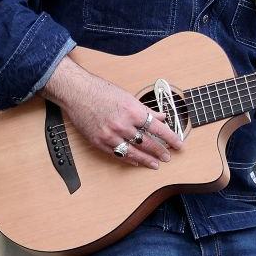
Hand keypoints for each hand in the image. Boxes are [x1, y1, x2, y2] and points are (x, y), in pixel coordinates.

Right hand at [42, 56, 183, 169]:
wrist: (77, 92)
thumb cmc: (101, 91)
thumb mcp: (127, 97)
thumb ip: (145, 109)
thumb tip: (161, 117)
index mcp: (132, 111)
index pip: (158, 128)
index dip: (170, 138)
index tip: (178, 144)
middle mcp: (123, 124)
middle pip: (147, 142)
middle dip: (160, 151)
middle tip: (168, 157)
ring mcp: (111, 135)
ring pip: (133, 152)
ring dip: (146, 159)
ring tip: (156, 164)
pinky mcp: (99, 142)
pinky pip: (118, 154)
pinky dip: (129, 159)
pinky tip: (136, 161)